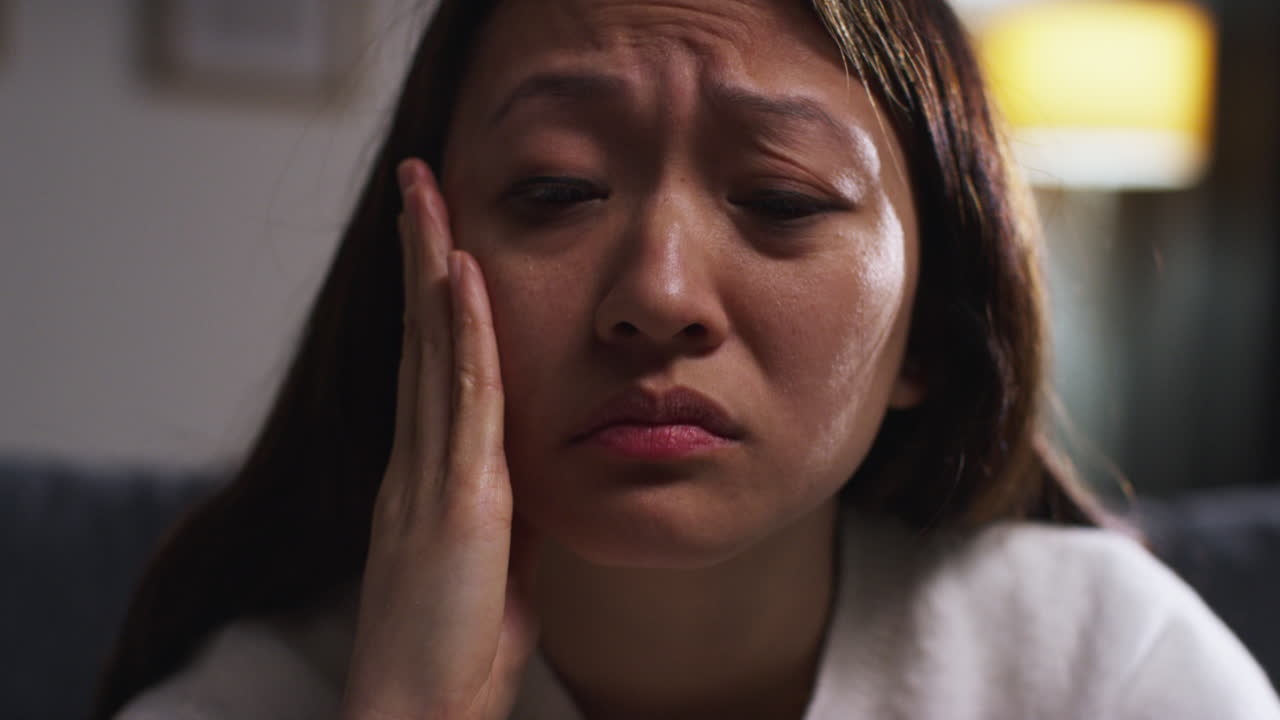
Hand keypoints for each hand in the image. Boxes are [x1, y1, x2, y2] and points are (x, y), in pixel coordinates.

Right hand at [341, 159, 539, 719]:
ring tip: (427, 192)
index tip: (442, 242)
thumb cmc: (452, 662)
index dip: (435, 301)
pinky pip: (465, 397)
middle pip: (421, 339)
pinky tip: (464, 274)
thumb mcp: (496, 578)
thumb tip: (532, 509)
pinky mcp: (455, 501)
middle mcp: (417, 462)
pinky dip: (464, 331)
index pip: (432, 369)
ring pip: (433, 349)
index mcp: (428, 478)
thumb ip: (509, 532)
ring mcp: (430, 476)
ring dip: (432, 265)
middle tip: (419, 182)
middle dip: (421, 255)